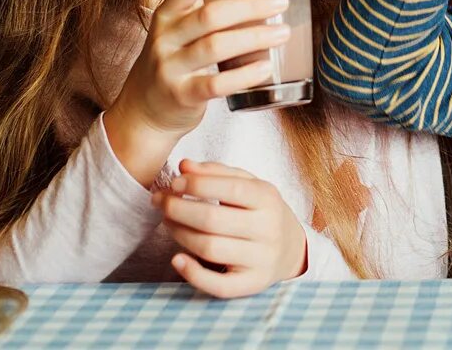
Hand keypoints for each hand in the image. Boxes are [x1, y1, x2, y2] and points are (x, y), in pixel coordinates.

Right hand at [104, 0, 290, 184]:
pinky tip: (265, 67)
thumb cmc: (172, 64)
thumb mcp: (176, 33)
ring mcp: (170, 68)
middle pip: (209, 15)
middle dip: (250, 6)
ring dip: (254, 37)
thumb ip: (204, 14)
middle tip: (281, 2)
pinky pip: (215, 83)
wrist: (143, 113)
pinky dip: (244, 75)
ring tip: (282, 33)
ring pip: (215, 46)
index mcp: (166, 16)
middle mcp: (164, 38)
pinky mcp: (181, 95)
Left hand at [152, 160, 307, 297]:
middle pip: (212, 220)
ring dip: (179, 234)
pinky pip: (219, 285)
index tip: (174, 183)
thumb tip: (184, 166)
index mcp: (268, 198)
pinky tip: (177, 259)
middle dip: (178, 209)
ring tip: (168, 222)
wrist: (291, 249)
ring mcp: (261, 259)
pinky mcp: (251, 284)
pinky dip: (193, 274)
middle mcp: (268, 229)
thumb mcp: (248, 184)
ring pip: (210, 249)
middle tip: (161, 202)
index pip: (229, 188)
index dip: (196, 184)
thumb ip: (216, 172)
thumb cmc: (261, 211)